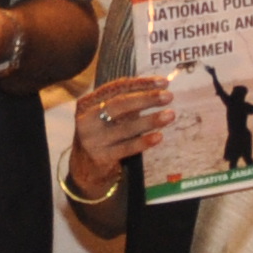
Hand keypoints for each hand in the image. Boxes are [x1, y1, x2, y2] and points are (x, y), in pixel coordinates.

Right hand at [61, 74, 174, 201]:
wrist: (82, 169)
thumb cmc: (100, 136)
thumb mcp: (104, 116)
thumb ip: (123, 103)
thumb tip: (155, 89)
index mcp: (88, 103)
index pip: (116, 88)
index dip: (141, 83)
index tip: (162, 82)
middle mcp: (87, 119)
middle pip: (119, 104)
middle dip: (146, 98)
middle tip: (168, 96)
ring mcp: (93, 139)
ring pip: (125, 126)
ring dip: (150, 120)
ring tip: (170, 115)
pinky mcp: (100, 157)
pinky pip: (126, 148)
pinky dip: (143, 142)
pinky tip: (158, 137)